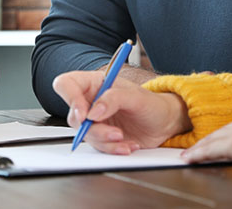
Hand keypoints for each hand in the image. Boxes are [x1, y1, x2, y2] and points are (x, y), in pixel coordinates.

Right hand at [52, 70, 191, 153]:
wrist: (165, 123)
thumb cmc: (152, 103)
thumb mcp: (136, 97)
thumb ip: (114, 98)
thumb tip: (94, 111)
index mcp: (95, 83)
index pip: (67, 84)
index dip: (70, 99)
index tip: (84, 116)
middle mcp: (91, 101)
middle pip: (75, 116)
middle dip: (94, 129)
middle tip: (115, 132)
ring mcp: (96, 120)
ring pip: (86, 134)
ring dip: (105, 140)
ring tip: (124, 138)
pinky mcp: (102, 136)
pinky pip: (98, 146)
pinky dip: (113, 149)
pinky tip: (128, 145)